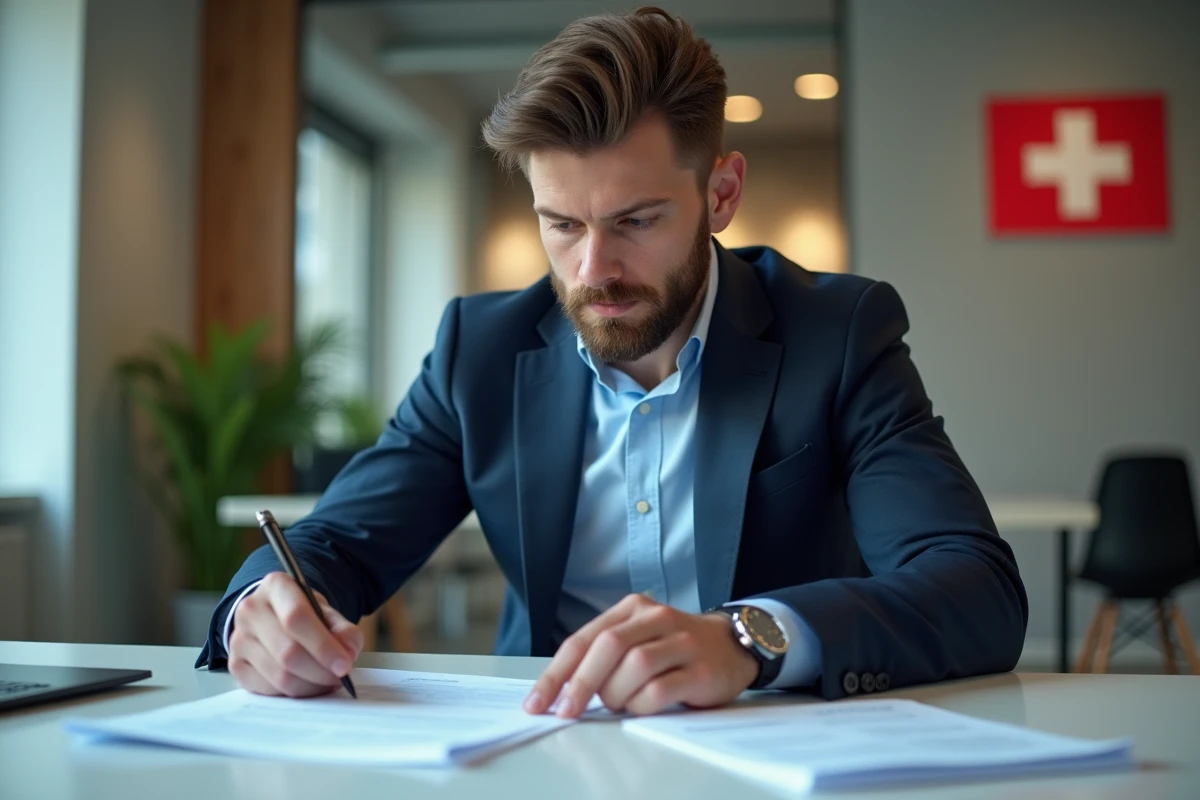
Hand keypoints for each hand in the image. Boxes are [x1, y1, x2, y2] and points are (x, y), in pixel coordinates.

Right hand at [227, 571, 363, 696]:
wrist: (271, 615)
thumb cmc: (301, 612)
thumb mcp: (325, 611)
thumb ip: (342, 630)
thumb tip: (347, 653)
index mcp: (275, 586)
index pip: (296, 617)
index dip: (323, 646)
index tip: (344, 665)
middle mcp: (251, 610)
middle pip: (287, 652)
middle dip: (320, 671)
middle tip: (339, 677)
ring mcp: (238, 639)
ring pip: (278, 676)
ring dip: (310, 686)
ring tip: (327, 682)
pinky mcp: (235, 665)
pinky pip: (267, 689)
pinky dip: (293, 693)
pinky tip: (307, 685)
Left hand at [523, 593, 758, 717]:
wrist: (732, 645)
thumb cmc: (675, 647)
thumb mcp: (638, 638)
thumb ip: (604, 656)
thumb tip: (561, 691)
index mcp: (631, 609)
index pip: (583, 639)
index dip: (556, 673)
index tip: (538, 702)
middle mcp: (655, 618)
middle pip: (607, 647)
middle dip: (580, 683)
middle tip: (568, 711)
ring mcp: (681, 641)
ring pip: (633, 667)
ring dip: (616, 694)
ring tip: (619, 703)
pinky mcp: (700, 669)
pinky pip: (659, 690)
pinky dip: (641, 705)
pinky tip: (642, 707)